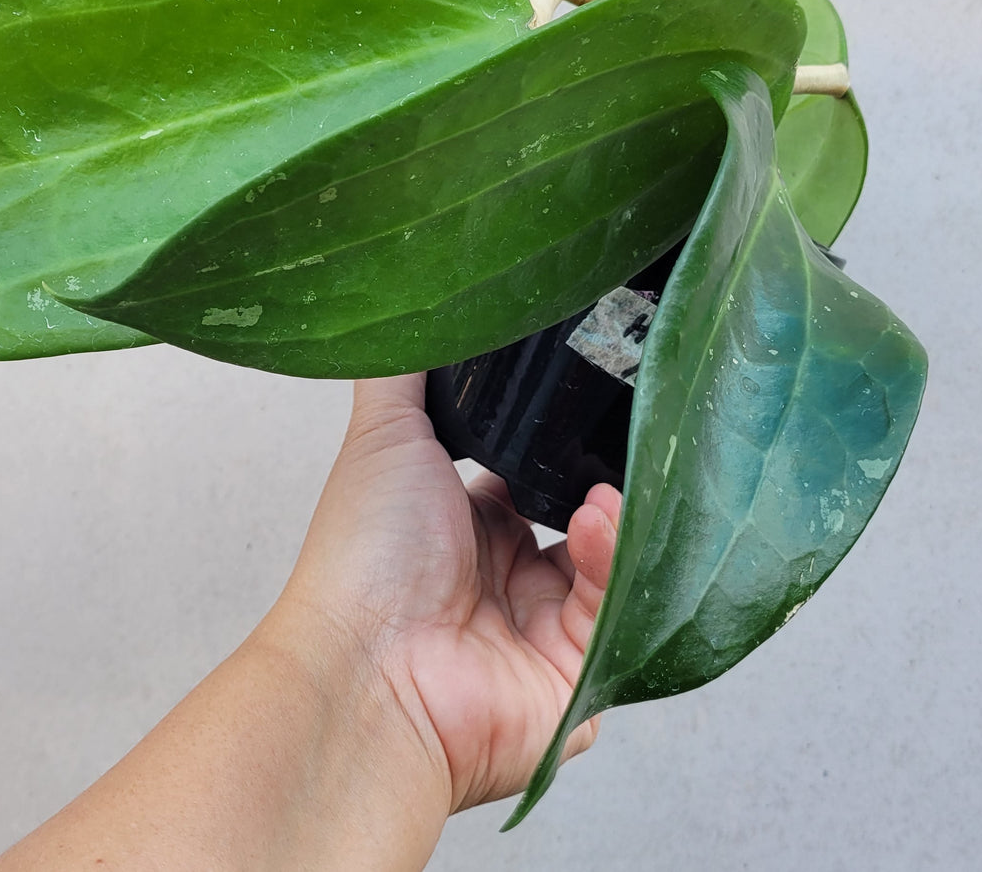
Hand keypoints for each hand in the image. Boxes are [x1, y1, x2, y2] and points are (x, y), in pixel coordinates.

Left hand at [275, 372, 620, 812]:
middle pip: (581, 516)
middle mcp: (506, 579)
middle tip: (618, 436)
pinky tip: (599, 522)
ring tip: (607, 484)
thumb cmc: (362, 557)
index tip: (587, 394)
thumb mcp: (385, 436)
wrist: (367, 672)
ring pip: (613, 562)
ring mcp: (544, 629)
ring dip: (617, 516)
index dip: (558, 438)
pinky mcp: (578, 674)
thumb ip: (408, 372)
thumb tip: (415, 307)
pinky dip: (617, 560)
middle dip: (603, 477)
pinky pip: (619, 609)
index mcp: (464, 526)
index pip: (532, 473)